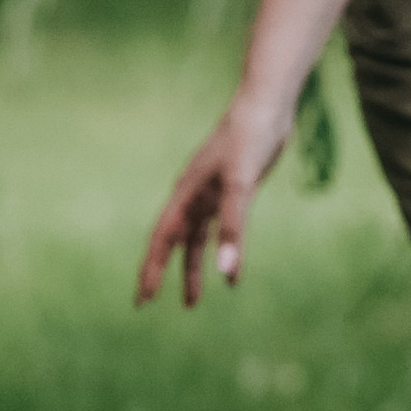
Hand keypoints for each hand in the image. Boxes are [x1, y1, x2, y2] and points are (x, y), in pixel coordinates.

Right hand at [135, 87, 296, 308]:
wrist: (266, 108)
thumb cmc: (248, 140)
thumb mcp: (241, 186)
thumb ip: (233, 228)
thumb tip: (228, 272)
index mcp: (186, 195)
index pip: (161, 240)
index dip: (151, 269)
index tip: (143, 300)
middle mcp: (194, 196)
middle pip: (172, 242)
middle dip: (161, 273)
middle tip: (149, 303)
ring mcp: (212, 193)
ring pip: (195, 239)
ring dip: (192, 268)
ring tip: (191, 302)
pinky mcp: (233, 190)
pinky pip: (222, 229)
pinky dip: (223, 250)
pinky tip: (231, 271)